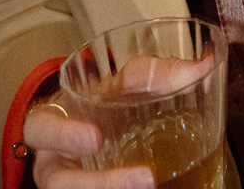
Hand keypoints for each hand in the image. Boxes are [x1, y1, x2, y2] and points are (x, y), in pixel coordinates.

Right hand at [25, 53, 216, 188]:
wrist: (100, 124)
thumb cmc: (108, 98)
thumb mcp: (126, 80)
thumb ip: (160, 73)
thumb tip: (202, 67)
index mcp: (55, 120)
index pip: (41, 127)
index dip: (63, 135)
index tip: (96, 138)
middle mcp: (54, 159)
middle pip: (58, 181)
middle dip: (97, 184)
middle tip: (145, 178)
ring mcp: (68, 182)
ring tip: (151, 186)